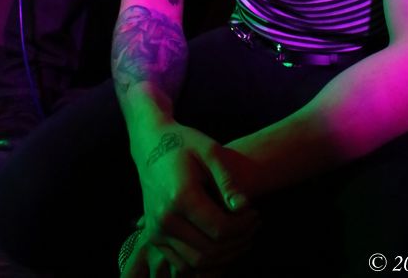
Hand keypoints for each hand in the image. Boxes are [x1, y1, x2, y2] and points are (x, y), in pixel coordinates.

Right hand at [134, 125, 257, 273]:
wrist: (151, 145)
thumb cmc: (185, 143)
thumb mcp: (211, 151)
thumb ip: (228, 181)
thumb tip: (245, 207)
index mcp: (180, 196)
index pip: (220, 228)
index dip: (244, 226)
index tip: (255, 212)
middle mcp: (165, 219)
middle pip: (210, 250)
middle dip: (239, 242)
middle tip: (254, 226)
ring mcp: (156, 231)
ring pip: (197, 263)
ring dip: (225, 256)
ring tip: (242, 236)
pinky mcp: (154, 237)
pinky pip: (183, 263)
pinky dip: (207, 261)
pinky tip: (223, 243)